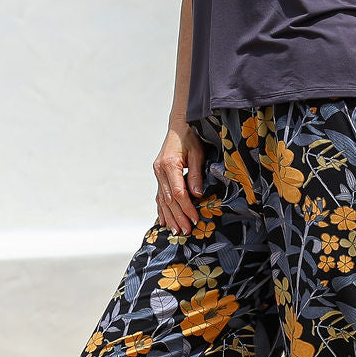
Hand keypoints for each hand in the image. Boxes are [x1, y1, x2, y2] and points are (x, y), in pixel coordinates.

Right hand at [154, 118, 205, 234]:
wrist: (179, 124)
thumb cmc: (191, 137)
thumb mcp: (198, 153)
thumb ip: (195, 174)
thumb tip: (197, 195)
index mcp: (169, 165)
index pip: (178, 193)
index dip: (187, 208)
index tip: (195, 219)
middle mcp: (160, 171)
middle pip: (169, 200)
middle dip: (178, 217)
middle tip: (186, 232)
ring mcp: (157, 174)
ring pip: (162, 200)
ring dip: (169, 217)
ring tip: (175, 231)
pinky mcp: (158, 175)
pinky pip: (158, 195)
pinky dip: (161, 209)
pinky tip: (162, 221)